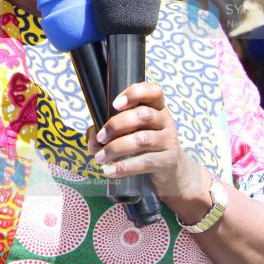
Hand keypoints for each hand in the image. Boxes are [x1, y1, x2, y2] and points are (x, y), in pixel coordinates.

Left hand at [89, 83, 206, 203]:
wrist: (171, 172)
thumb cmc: (145, 146)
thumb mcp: (130, 133)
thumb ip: (108, 131)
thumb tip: (92, 141)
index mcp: (156, 107)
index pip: (153, 91)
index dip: (135, 93)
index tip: (115, 104)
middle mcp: (165, 120)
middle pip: (143, 115)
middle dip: (116, 125)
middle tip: (100, 137)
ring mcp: (169, 140)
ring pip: (142, 139)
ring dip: (116, 148)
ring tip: (100, 158)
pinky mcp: (168, 161)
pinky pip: (145, 161)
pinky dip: (124, 167)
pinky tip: (110, 171)